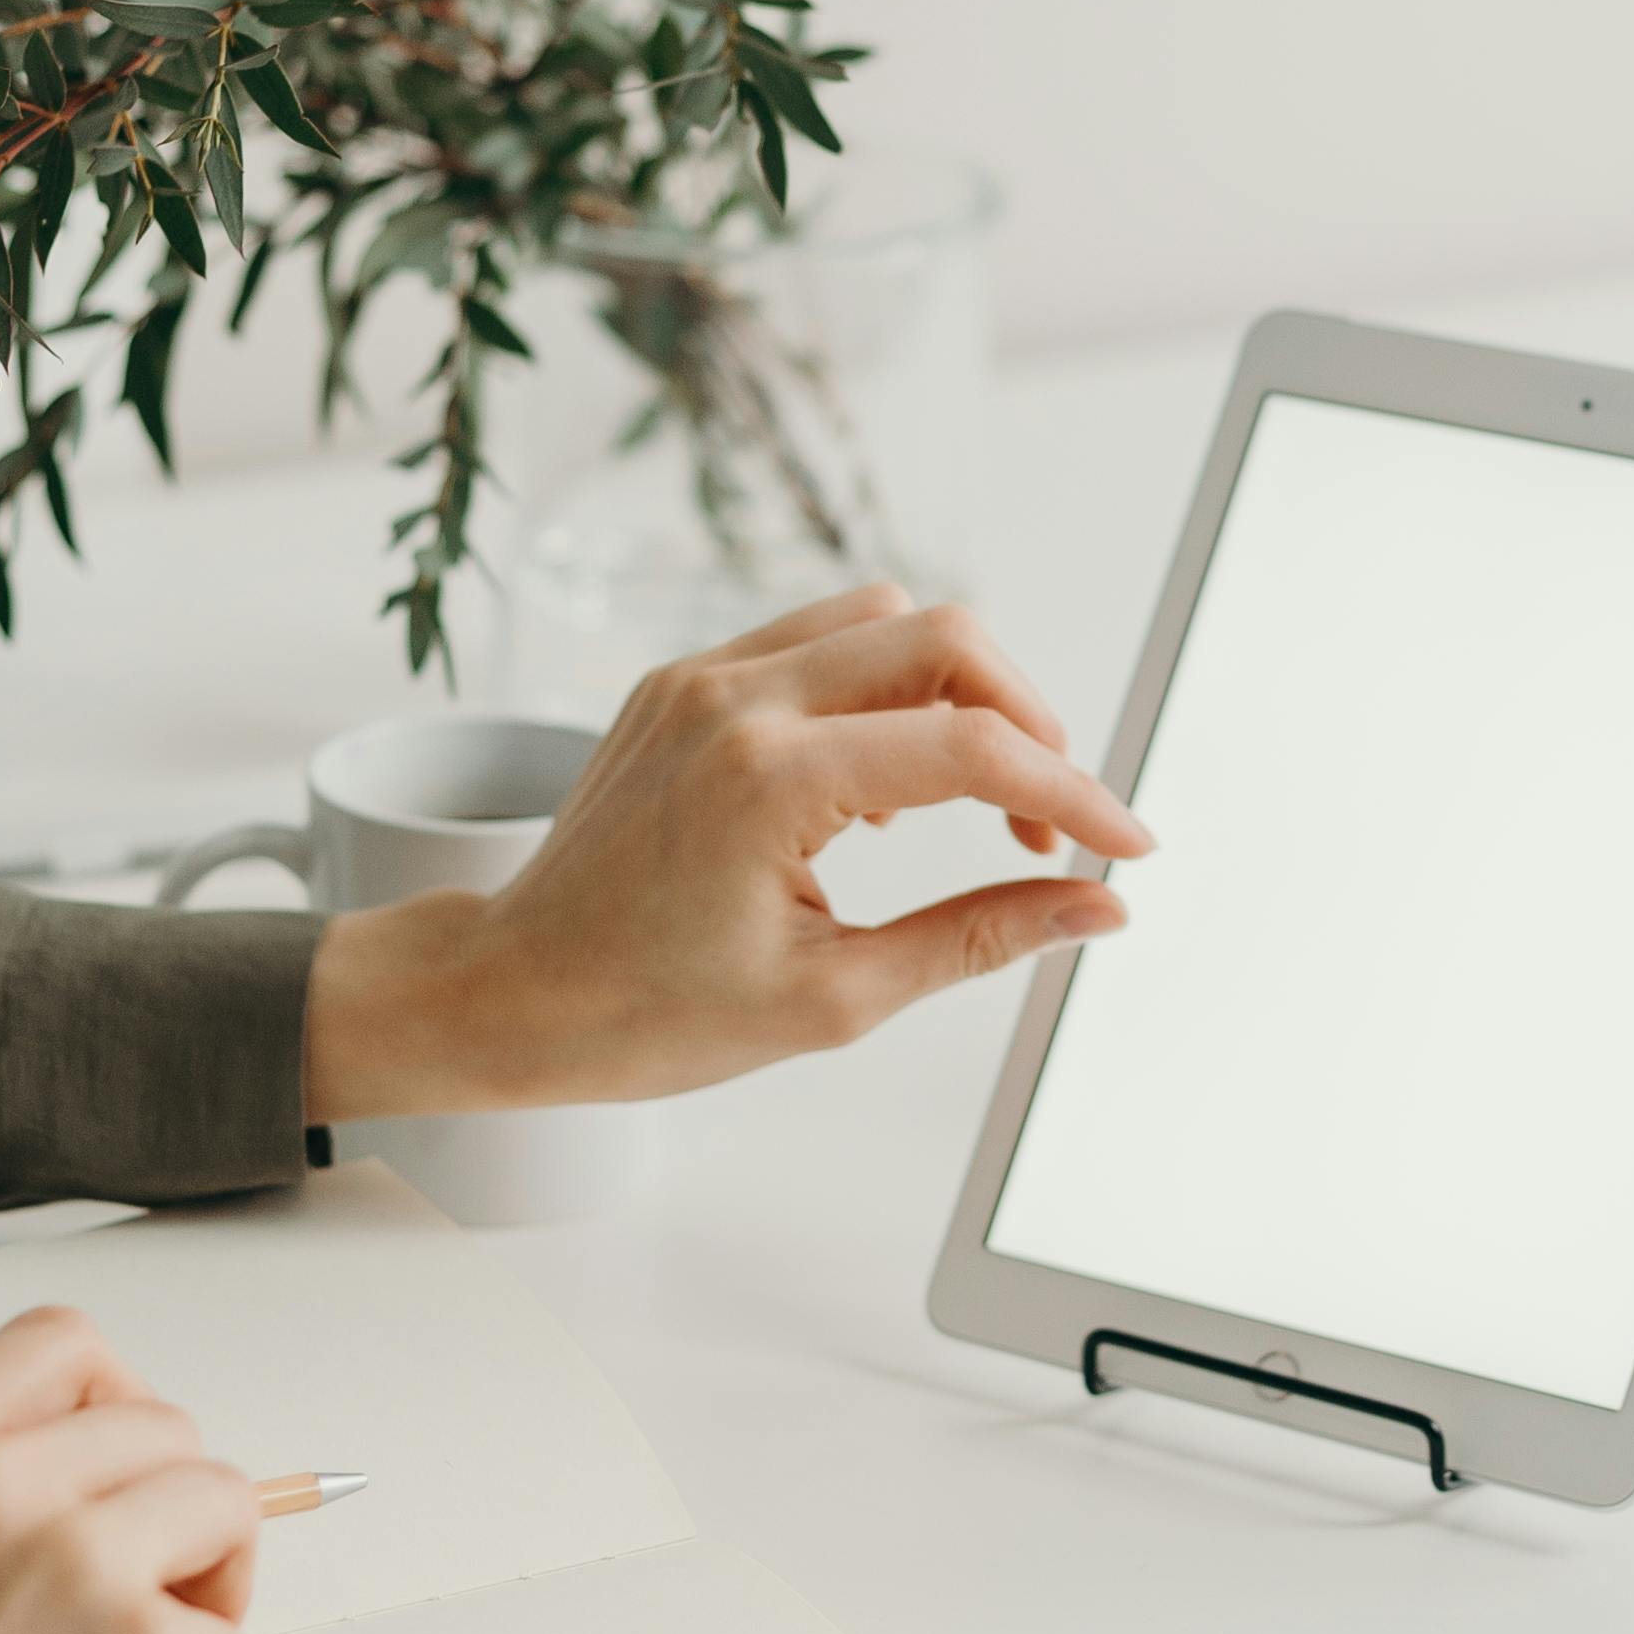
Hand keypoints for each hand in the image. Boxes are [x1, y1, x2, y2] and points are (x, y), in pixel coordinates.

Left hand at [302, 582, 1152, 1118]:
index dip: (1070, 793)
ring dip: (954, 691)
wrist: (511, 991)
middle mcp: (735, 699)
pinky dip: (880, 689)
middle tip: (1045, 821)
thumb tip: (1096, 907)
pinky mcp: (685, 679)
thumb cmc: (649, 1015)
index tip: (1122, 844)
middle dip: (1025, 719)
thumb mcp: (835, 997)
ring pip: (882, 618)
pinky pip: (816, 641)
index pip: (971, 748)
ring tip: (968, 802)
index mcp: (769, 780)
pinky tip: (881, 788)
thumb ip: (980, 937)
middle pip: (942, 637)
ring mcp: (703, 677)